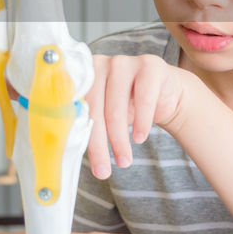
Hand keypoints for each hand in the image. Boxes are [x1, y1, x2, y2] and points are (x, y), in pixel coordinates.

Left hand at [85, 53, 191, 179]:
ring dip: (119, 138)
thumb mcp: (104, 114)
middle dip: (99, 143)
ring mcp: (124, 62)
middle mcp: (100, 64)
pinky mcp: (149, 65)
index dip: (74, 131)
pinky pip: (143, 97)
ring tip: (124, 161)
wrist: (164, 93)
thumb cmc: (127, 106)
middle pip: (94, 107)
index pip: (75, 105)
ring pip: (116, 106)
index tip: (75, 156)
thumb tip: (69, 153)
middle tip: (103, 171)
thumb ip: (87, 124)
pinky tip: (139, 138)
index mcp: (82, 75)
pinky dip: (141, 121)